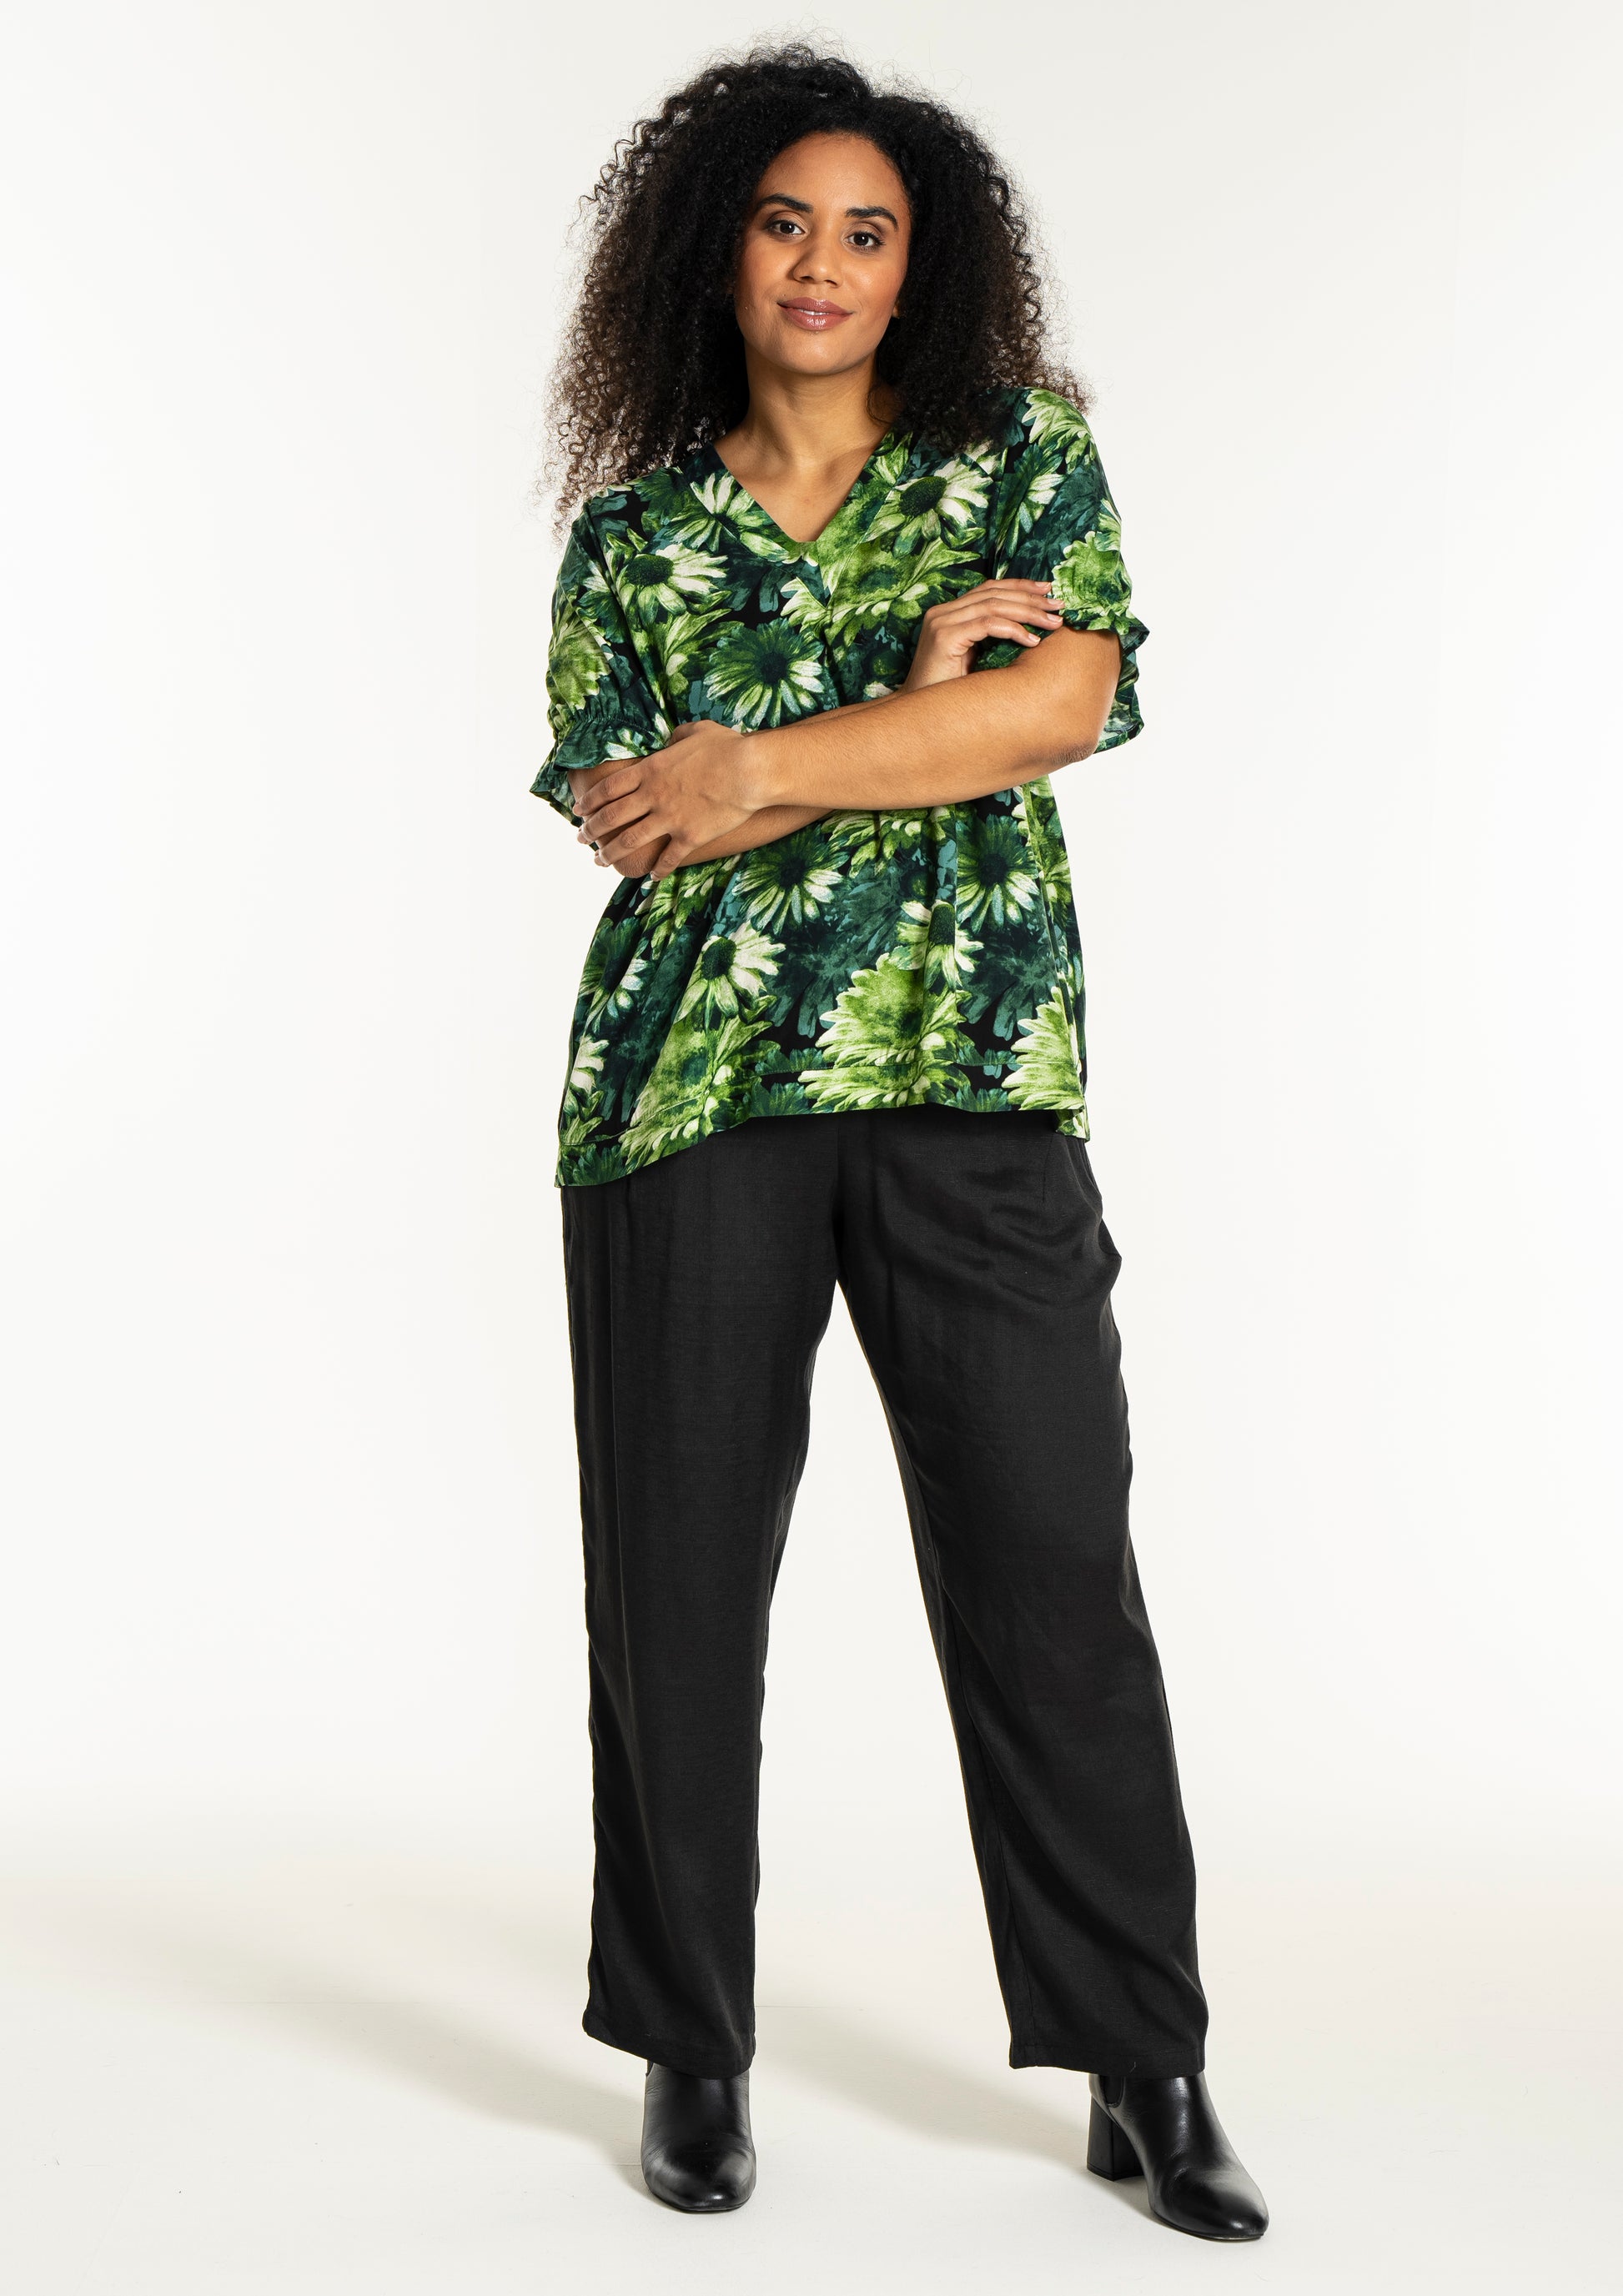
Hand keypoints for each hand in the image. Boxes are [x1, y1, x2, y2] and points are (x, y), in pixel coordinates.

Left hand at [573, 720, 762, 880]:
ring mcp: (669, 818)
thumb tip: (672, 739)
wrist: (750, 771)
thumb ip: (677, 736)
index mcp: (650, 770)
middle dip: (590, 831)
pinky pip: (667, 858)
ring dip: (610, 853)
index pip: (608, 788)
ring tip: (601, 861)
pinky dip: (657, 870)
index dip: (589, 802)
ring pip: (629, 841)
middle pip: (610, 817)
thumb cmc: (727, 747)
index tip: (578, 812)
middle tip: (581, 839)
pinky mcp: (689, 837)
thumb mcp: (696, 731)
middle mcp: (652, 796)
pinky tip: (651, 877)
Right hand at [902, 579, 1062, 689]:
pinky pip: (988, 625)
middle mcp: (942, 612)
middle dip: (1031, 598)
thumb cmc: (947, 692)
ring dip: (1028, 613)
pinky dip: (1013, 630)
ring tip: (1053, 623)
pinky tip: (1032, 641)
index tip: (1048, 591)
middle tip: (1059, 606)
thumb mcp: (972, 658)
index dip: (1021, 586)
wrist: (918, 717)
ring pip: (994, 605)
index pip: (989, 589)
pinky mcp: (945, 638)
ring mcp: (942, 623)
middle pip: (994, 593)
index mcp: (949, 613)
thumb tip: (1029, 630)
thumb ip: (990, 638)